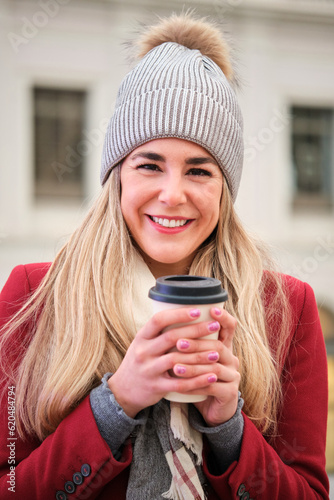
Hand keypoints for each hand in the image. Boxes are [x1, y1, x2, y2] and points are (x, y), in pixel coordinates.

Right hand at [108, 307, 223, 417]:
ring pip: (177, 360)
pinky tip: (211, 376)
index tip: (197, 311)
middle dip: (196, 330)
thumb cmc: (140, 361)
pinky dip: (197, 380)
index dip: (178, 314)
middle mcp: (143, 352)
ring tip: (217, 352)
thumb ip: (159, 332)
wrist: (123, 391)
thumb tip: (185, 313)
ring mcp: (149, 370)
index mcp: (141, 337)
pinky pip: (179, 384)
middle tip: (215, 326)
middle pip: (171, 337)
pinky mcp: (156, 387)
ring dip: (199, 356)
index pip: (158, 320)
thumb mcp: (142, 343)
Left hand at [172, 307, 239, 426]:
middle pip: (218, 347)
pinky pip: (212, 387)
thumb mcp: (194, 359)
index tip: (211, 309)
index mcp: (224, 347)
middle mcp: (232, 359)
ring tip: (174, 366)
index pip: (230, 327)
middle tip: (178, 343)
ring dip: (193, 366)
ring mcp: (233, 376)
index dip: (224, 317)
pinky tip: (180, 385)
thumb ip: (186, 343)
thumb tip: (164, 322)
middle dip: (197, 344)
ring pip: (214, 368)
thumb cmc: (198, 379)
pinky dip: (195, 385)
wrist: (211, 409)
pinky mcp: (230, 393)